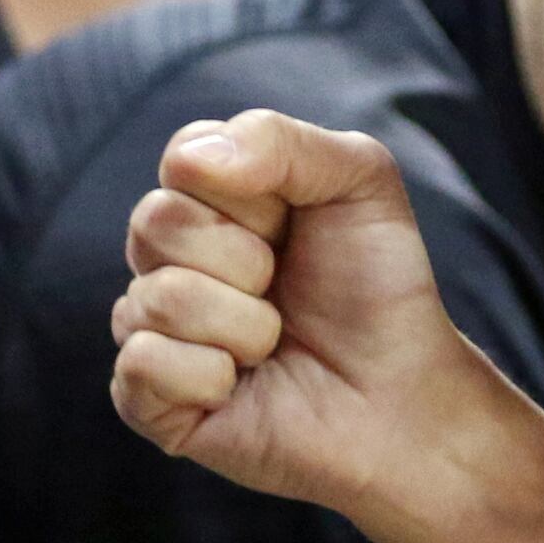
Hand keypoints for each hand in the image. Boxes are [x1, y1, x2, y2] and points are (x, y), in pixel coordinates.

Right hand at [112, 112, 523, 529]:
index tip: (295, 224)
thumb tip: (186, 162)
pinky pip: (140, 365)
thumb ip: (280, 141)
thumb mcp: (358, 181)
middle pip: (155, 222)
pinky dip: (210, 377)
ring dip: (245, 326)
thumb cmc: (378, 286)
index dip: (253, 193)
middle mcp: (168, 257)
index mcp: (207, 197)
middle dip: (246, 259)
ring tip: (275, 342)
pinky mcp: (149, 401)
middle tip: (285, 288)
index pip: (184, 159)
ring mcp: (154, 328)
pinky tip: (241, 386)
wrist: (403, 393)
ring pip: (157, 298)